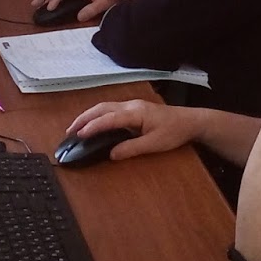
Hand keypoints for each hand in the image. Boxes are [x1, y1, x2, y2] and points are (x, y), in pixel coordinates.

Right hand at [66, 100, 197, 160]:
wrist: (191, 121)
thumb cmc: (175, 132)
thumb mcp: (155, 144)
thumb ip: (132, 148)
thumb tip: (111, 154)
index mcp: (136, 113)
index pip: (109, 118)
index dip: (93, 126)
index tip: (79, 134)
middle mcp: (131, 105)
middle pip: (102, 108)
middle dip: (84, 118)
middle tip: (69, 131)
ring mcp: (132, 105)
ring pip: (104, 107)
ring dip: (89, 116)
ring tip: (76, 128)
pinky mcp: (134, 109)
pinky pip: (110, 109)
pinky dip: (97, 116)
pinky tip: (93, 124)